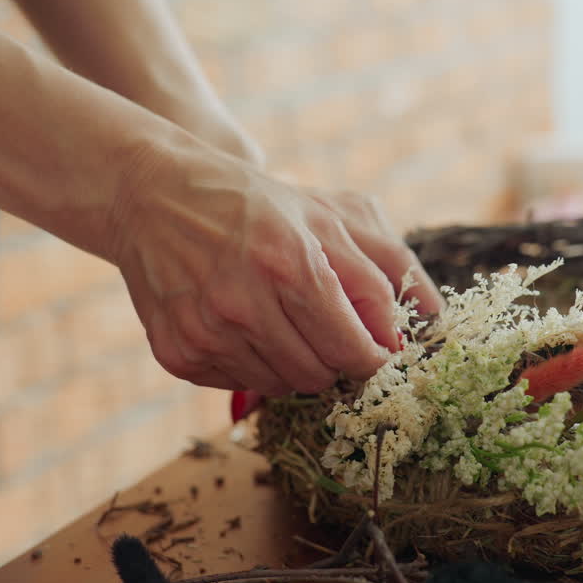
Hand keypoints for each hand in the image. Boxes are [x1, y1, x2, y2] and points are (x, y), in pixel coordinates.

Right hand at [109, 141, 435, 395]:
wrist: (154, 196)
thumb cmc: (256, 203)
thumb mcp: (331, 215)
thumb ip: (386, 268)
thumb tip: (429, 322)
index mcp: (291, 263)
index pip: (354, 350)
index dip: (374, 356)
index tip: (377, 349)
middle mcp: (245, 304)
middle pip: (320, 375)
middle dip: (335, 358)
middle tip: (327, 328)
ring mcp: (207, 333)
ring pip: (281, 385)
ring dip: (294, 361)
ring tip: (281, 318)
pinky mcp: (179, 354)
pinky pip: (239, 384)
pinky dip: (252, 363)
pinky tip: (243, 323)